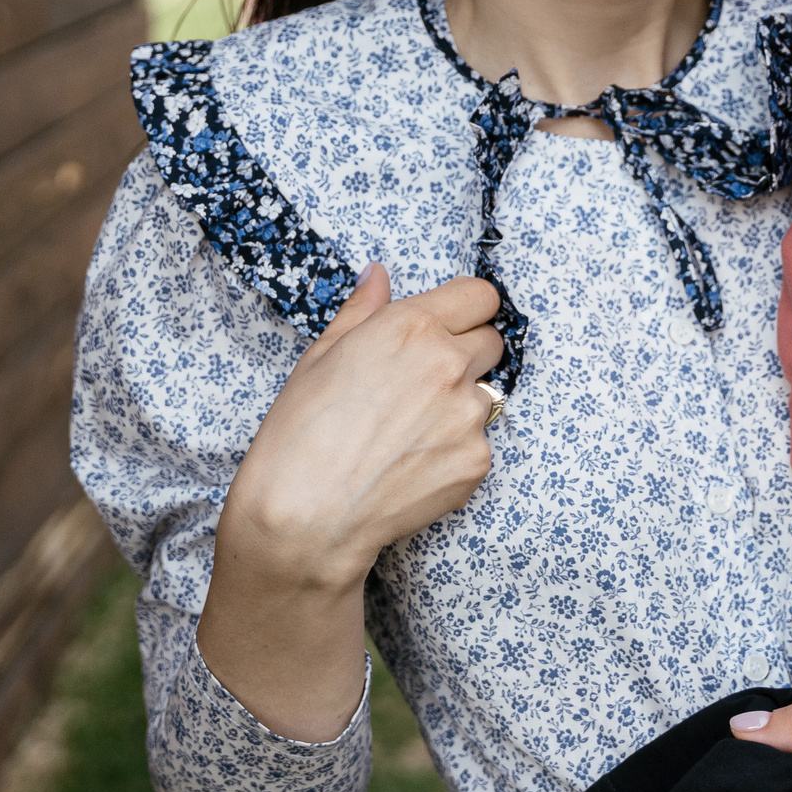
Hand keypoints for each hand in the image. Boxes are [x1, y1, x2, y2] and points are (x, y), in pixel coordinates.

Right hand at [198, 265, 502, 737]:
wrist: (304, 516)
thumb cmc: (299, 433)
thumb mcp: (320, 356)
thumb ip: (362, 309)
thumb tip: (380, 275)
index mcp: (413, 327)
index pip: (481, 295)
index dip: (464, 311)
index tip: (449, 327)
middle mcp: (450, 364)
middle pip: (492, 342)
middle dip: (467, 355)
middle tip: (423, 384)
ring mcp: (469, 415)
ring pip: (487, 396)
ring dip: (461, 406)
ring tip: (408, 433)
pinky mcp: (477, 461)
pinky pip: (479, 443)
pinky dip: (455, 452)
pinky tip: (412, 465)